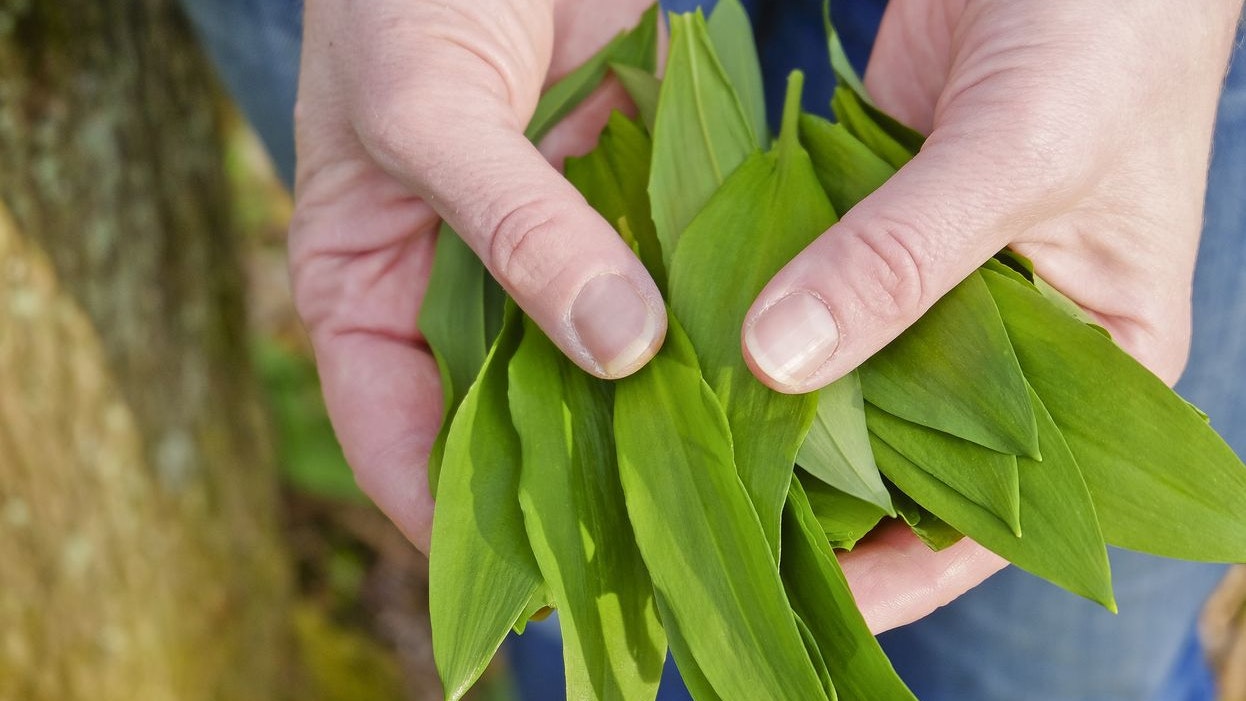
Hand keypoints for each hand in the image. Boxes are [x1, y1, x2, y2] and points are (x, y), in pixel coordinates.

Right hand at [288, 0, 662, 550]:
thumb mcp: (427, 111)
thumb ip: (513, 230)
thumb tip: (616, 350)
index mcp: (364, 280)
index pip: (390, 428)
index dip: (442, 506)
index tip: (522, 570)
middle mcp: (455, 282)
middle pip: (501, 412)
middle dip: (562, 471)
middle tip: (644, 535)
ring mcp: (544, 249)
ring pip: (587, 358)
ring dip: (639, 404)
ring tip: (706, 470)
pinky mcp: (616, 208)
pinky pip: (651, 284)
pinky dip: (686, 322)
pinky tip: (743, 367)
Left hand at [742, 0, 1242, 631]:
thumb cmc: (1108, 39)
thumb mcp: (1019, 158)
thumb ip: (902, 261)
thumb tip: (779, 366)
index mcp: (1091, 366)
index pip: (998, 511)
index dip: (905, 571)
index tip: (804, 595)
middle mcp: (1004, 345)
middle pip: (903, 453)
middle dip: (816, 493)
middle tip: (710, 527)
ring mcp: (928, 287)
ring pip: (842, 373)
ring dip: (771, 405)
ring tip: (680, 454)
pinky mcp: (867, 229)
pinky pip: (805, 290)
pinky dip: (754, 313)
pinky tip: (683, 345)